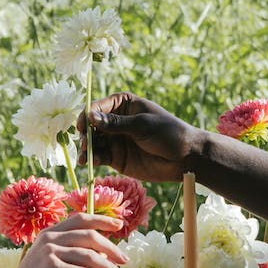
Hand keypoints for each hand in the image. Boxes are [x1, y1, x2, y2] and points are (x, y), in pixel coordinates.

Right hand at [0, 212, 127, 267]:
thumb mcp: (58, 265)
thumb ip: (76, 258)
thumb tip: (106, 260)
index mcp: (52, 232)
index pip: (81, 218)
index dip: (102, 220)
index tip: (120, 225)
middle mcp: (50, 237)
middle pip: (89, 235)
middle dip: (111, 247)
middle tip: (125, 260)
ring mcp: (49, 251)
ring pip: (87, 255)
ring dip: (108, 267)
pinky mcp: (50, 266)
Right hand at [82, 93, 202, 182]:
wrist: (184, 158)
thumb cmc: (168, 133)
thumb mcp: (142, 125)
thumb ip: (116, 123)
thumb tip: (91, 116)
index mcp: (122, 104)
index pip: (97, 107)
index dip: (87, 116)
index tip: (83, 127)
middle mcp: (115, 121)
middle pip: (91, 126)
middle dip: (84, 135)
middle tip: (84, 145)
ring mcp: (114, 139)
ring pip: (93, 143)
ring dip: (86, 149)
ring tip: (83, 158)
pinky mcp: (116, 157)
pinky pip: (99, 156)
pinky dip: (93, 159)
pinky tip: (90, 163)